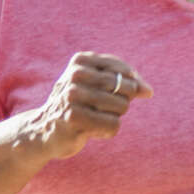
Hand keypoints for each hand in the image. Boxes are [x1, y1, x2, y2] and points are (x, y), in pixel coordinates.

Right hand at [25, 52, 150, 159]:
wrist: (44, 129)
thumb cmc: (79, 105)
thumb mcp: (100, 87)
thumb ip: (128, 84)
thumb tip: (149, 91)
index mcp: (81, 61)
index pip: (126, 71)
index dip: (131, 85)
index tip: (117, 94)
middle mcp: (76, 75)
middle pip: (127, 88)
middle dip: (122, 102)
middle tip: (100, 109)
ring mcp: (73, 96)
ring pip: (122, 107)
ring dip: (114, 117)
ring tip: (93, 118)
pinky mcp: (73, 118)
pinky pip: (113, 125)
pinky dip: (107, 131)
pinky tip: (89, 130)